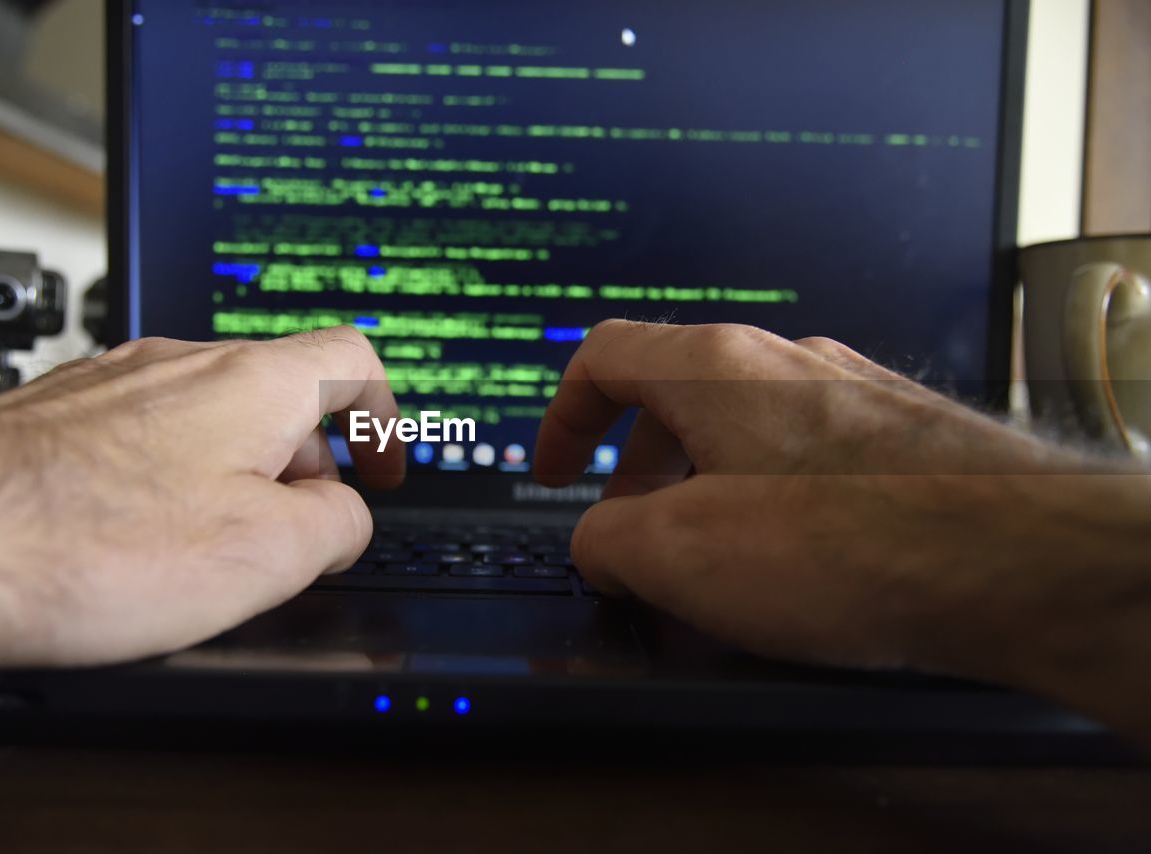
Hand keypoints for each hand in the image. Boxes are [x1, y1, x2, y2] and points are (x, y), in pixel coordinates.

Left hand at [0, 330, 403, 697]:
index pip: (353, 361)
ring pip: (207, 415)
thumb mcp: (268, 556)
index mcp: (252, 384)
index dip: (385, 418)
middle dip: (307, 462)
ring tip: (213, 546)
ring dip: (234, 473)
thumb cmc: (86, 544)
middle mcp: (181, 365)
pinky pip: (143, 436)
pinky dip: (168, 479)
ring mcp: (112, 384)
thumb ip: (339, 527)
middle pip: (279, 392)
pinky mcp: (57, 415)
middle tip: (300, 530)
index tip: (383, 467)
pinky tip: (138, 539)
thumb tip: (347, 518)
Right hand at [533, 320, 1150, 738]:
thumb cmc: (857, 545)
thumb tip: (600, 543)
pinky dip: (776, 496)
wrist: (1021, 559)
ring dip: (709, 482)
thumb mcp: (677, 555)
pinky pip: (811, 452)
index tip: (556, 468)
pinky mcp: (904, 435)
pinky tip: (798, 559)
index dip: (562, 417)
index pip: (605, 355)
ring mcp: (853, 392)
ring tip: (715, 553)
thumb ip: (606, 539)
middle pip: (679, 391)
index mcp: (717, 368)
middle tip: (632, 526)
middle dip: (637, 463)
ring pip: (748, 424)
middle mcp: (788, 361)